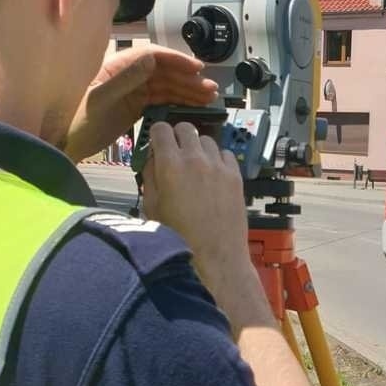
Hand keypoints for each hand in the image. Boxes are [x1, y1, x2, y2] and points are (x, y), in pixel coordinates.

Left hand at [62, 46, 217, 163]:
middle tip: (210, 89)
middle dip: (188, 79)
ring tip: (208, 98)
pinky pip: (160, 101)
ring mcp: (130, 92)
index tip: (197, 69)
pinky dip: (177, 103)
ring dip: (187, 91)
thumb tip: (151, 59)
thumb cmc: (75, 122)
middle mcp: (125, 76)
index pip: (151, 56)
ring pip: (165, 87)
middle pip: (163, 72)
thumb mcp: (99, 100)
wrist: (62, 145)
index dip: (176, 60)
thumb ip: (125, 79)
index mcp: (115, 67)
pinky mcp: (133, 109)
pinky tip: (192, 107)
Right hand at [142, 122, 254, 299]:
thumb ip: (150, 177)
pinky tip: (213, 175)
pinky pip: (226, 155)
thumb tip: (153, 160)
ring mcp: (219, 167)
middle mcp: (196, 159)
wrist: (215, 258)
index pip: (161, 129)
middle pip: (186, 128)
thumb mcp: (152, 208)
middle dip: (178, 137)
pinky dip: (217, 159)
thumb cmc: (178, 238)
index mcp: (170, 165)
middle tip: (175, 153)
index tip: (158, 143)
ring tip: (195, 167)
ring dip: (198, 148)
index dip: (157, 135)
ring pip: (207, 140)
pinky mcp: (236, 177)